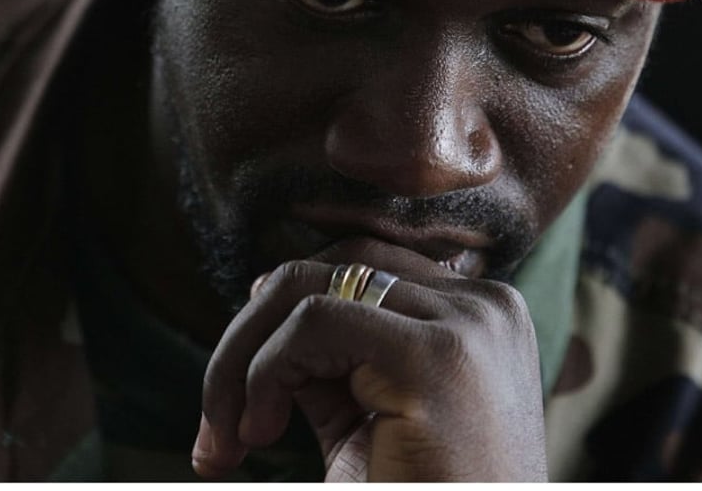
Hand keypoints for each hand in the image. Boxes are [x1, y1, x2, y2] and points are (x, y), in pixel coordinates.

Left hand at [191, 237, 547, 481]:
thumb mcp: (365, 419)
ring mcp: (468, 326)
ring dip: (243, 359)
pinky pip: (313, 321)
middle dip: (252, 335)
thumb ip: (330, 359)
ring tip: (233, 435)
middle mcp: (484, 306)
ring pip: (307, 288)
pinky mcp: (437, 358)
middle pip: (327, 266)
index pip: (354, 269)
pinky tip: (258, 432)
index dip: (282, 322)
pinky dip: (264, 370)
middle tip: (217, 422)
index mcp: (477, 313)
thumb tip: (258, 299)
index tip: (241, 399)